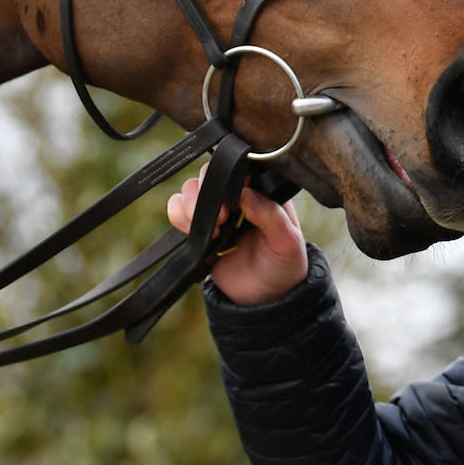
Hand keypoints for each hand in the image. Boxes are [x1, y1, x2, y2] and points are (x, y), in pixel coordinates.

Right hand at [168, 175, 308, 304]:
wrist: (265, 298)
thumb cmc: (284, 264)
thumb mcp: (287, 241)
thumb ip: (270, 215)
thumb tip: (245, 193)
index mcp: (263, 191)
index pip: (241, 166)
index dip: (232, 177)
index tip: (236, 199)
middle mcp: (237, 196)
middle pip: (209, 173)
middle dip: (208, 192)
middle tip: (223, 218)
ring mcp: (216, 211)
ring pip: (189, 189)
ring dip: (192, 204)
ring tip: (213, 230)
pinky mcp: (199, 229)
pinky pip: (176, 211)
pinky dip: (179, 216)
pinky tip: (198, 234)